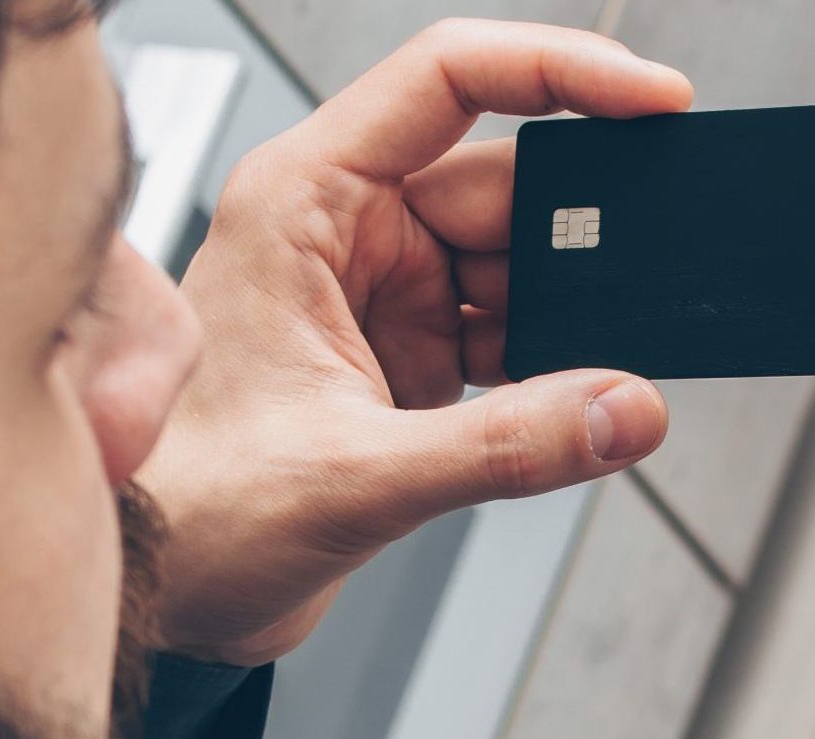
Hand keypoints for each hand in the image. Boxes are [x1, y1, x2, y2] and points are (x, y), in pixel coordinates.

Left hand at [139, 20, 692, 664]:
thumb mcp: (356, 476)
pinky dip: (554, 368)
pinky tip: (573, 404)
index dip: (563, 71)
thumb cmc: (189, 509)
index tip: (656, 102)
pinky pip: (512, 334)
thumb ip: (507, 445)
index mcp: (303, 201)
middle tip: (648, 287)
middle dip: (582, 237)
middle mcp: (345, 230)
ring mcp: (381, 293)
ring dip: (571, 317)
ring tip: (598, 374)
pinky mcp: (407, 354)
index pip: (449, 79)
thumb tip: (629, 409)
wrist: (159, 592)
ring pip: (518, 266)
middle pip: (505, 185)